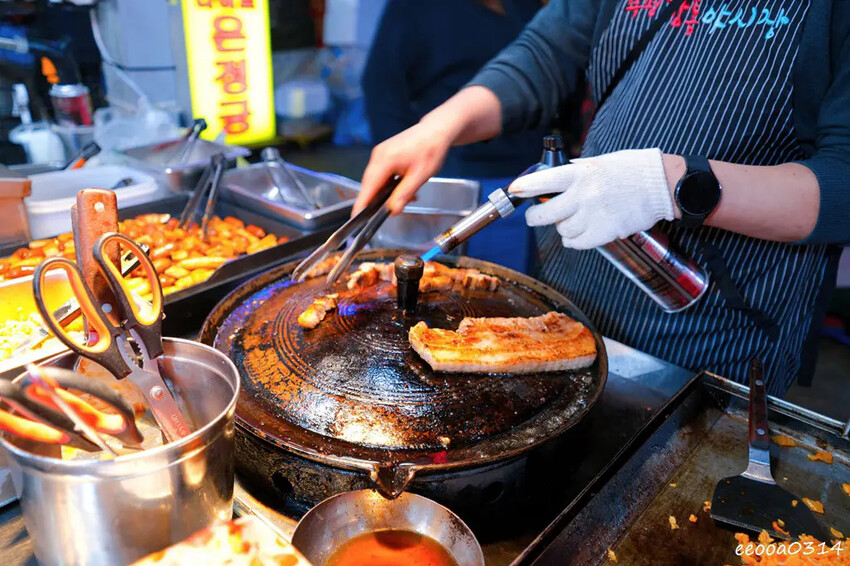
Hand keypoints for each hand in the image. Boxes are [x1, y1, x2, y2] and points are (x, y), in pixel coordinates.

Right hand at [355, 121, 452, 214]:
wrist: (437, 130)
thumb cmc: (431, 149)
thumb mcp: (419, 177)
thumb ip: (403, 195)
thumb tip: (392, 211)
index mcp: (385, 160)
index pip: (368, 187)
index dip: (361, 204)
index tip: (356, 217)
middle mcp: (378, 155)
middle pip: (370, 185)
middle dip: (381, 199)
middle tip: (397, 207)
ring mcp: (380, 153)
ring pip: (377, 180)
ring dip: (388, 192)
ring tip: (409, 195)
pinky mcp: (384, 154)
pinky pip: (382, 174)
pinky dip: (390, 183)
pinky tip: (405, 186)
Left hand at [508, 148, 675, 248]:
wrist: (662, 185)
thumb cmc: (631, 170)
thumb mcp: (600, 162)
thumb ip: (576, 172)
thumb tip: (552, 181)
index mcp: (581, 173)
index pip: (543, 182)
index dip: (524, 189)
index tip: (514, 192)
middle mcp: (583, 195)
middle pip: (544, 214)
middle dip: (534, 218)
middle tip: (534, 217)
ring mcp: (592, 215)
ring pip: (561, 230)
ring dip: (564, 227)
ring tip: (576, 219)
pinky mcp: (603, 232)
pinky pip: (576, 243)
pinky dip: (574, 240)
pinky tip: (580, 232)